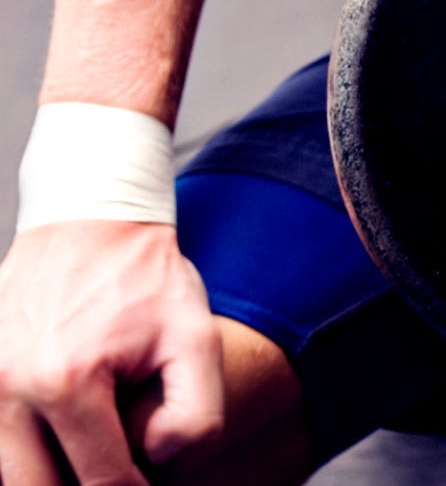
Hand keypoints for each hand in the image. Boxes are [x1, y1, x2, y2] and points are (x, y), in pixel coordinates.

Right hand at [0, 221, 222, 483]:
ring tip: (92, 453)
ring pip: (8, 471)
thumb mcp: (195, 335)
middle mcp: (7, 388)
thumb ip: (194, 410)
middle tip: (118, 472)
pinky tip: (61, 438)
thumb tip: (156, 461)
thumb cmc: (146, 277)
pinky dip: (23, 450)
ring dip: (48, 473)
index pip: (99, 480)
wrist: (91, 217)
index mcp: (65, 382)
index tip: (151, 483)